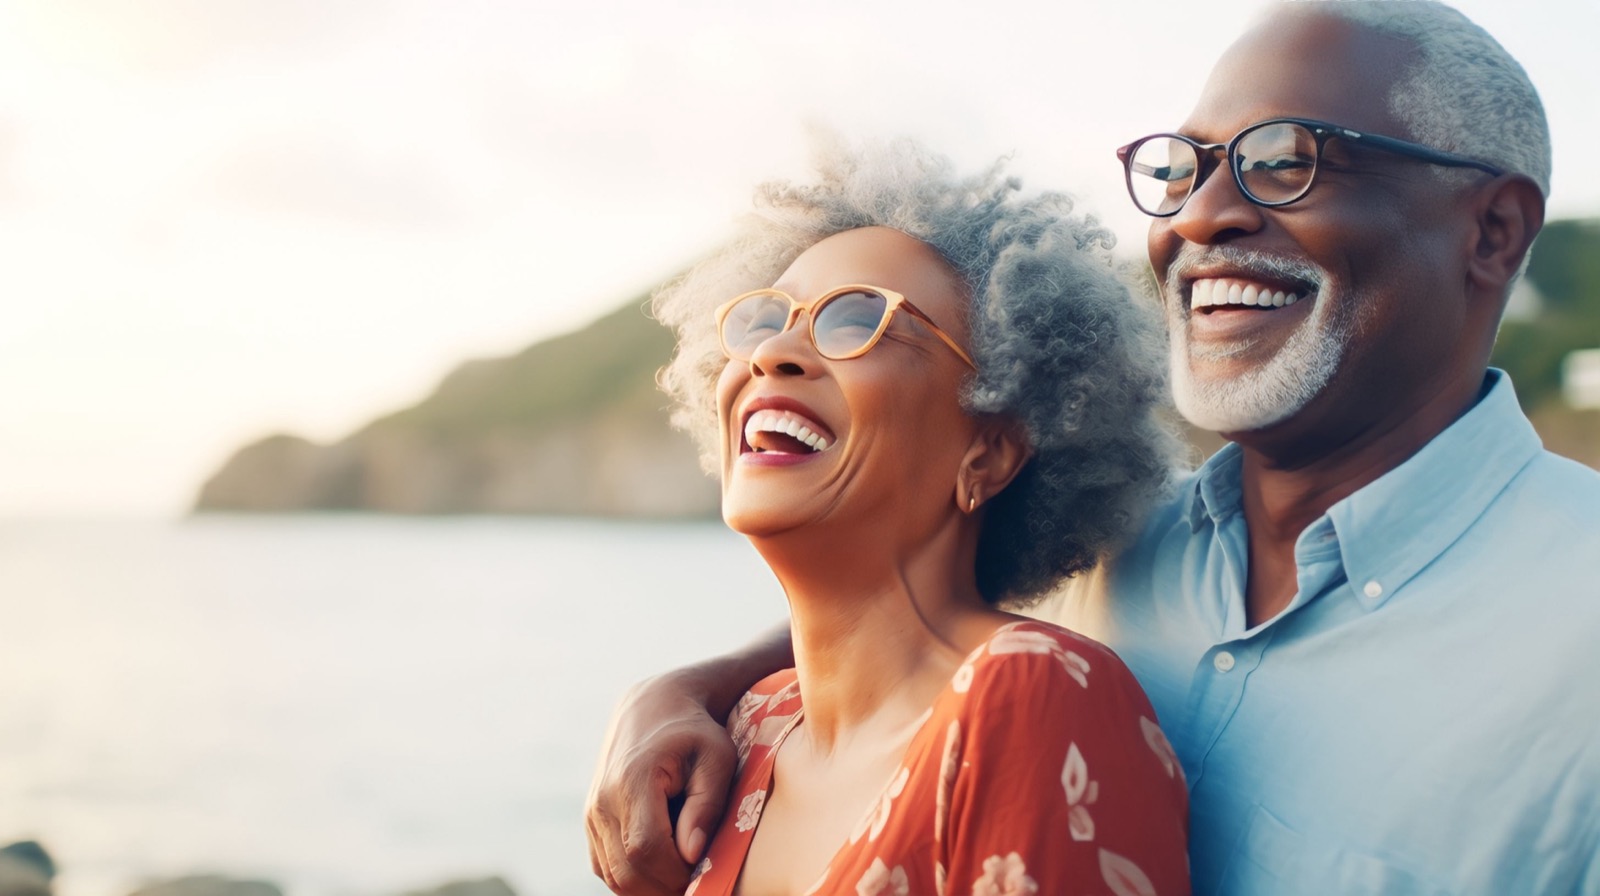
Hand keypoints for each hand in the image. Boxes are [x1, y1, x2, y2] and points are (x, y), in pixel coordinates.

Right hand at [586, 671, 737, 894]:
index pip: (645, 848)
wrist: (653, 709)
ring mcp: (591, 814)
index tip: (704, 873)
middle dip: (664, 888)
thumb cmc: (694, 732)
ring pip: (613, 877)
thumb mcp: (716, 757)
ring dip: (649, 887)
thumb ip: (706, 804)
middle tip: (698, 881)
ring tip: (683, 874)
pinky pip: (606, 869)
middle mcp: (601, 800)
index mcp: (632, 779)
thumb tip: (691, 854)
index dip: (675, 873)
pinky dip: (634, 878)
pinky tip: (663, 867)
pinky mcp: (591, 825)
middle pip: (626, 871)